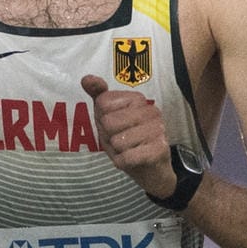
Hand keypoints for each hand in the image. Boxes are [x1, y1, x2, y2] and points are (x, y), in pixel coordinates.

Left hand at [81, 75, 176, 197]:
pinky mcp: (160, 149)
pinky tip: (133, 160)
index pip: (102, 104)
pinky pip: (126, 157)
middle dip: (109, 136)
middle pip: (109, 122)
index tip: (115, 126)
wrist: (149, 168)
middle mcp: (151, 110)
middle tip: (122, 140)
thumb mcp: (107, 115)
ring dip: (117, 151)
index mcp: (137, 99)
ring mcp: (158, 129)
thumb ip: (97, 95)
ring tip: (129, 149)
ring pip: (117, 141)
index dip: (102, 119)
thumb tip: (86, 79)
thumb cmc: (125, 138)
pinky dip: (124, 162)